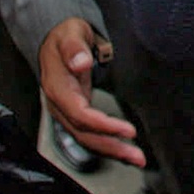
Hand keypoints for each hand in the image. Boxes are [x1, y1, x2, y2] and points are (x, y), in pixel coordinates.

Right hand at [37, 18, 145, 167]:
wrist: (55, 39)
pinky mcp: (76, 114)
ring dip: (112, 151)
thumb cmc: (65, 35)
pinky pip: (90, 134)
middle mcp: (59, 105)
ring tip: (137, 160)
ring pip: (87, 139)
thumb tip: (80, 63)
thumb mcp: (70, 33)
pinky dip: (108, 144)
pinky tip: (125, 151)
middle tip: (137, 157)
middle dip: (112, 146)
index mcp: (57, 88)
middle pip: (84, 134)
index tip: (127, 130)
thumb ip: (74, 48)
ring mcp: (67, 111)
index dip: (103, 125)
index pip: (80, 115)